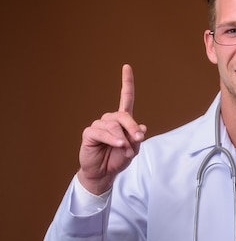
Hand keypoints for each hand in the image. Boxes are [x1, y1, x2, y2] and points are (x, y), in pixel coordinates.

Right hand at [77, 64, 146, 193]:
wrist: (104, 173)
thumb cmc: (118, 159)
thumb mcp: (133, 149)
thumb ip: (136, 138)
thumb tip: (141, 126)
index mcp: (122, 121)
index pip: (125, 98)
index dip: (126, 82)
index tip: (126, 66)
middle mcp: (110, 120)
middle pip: (123, 115)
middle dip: (132, 127)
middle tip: (138, 138)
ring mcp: (99, 126)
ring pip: (114, 125)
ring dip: (123, 139)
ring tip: (126, 150)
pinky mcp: (89, 133)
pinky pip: (102, 132)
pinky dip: (113, 139)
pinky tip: (118, 145)